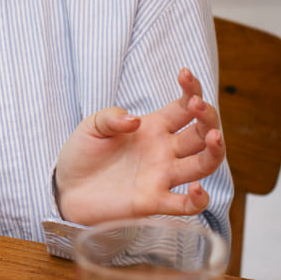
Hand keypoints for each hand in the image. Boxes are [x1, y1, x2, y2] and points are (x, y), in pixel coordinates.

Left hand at [54, 68, 225, 225]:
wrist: (65, 187)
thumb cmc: (83, 154)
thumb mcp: (92, 126)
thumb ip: (111, 117)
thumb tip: (134, 120)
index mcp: (154, 128)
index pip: (184, 107)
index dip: (191, 89)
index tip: (184, 74)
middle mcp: (164, 151)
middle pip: (201, 133)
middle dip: (208, 117)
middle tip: (198, 106)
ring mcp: (162, 176)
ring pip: (203, 164)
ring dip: (215, 151)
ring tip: (214, 137)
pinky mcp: (153, 202)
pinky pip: (185, 205)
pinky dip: (198, 200)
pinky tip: (196, 188)